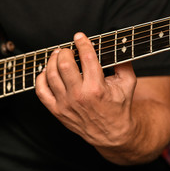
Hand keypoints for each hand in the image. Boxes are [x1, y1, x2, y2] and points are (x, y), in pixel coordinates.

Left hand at [35, 32, 137, 149]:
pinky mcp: (57, 111)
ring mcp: (66, 104)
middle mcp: (79, 96)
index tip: (79, 37)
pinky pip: (41, 91)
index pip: (86, 57)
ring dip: (52, 60)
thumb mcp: (128, 83)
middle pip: (64, 64)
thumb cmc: (119, 106)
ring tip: (57, 56)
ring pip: (51, 75)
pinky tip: (47, 72)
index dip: (82, 43)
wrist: (111, 133)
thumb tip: (115, 44)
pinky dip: (41, 78)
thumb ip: (123, 62)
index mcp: (97, 88)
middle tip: (69, 49)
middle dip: (66, 51)